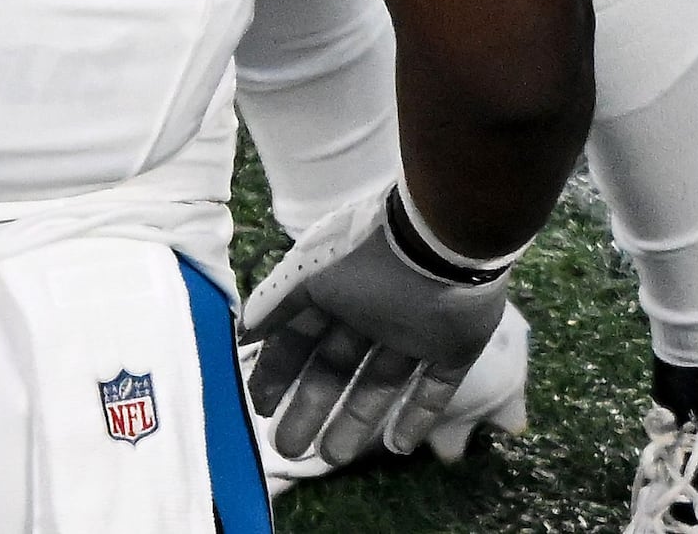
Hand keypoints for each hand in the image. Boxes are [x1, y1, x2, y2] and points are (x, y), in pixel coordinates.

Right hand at [240, 192, 522, 471]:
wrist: (444, 240)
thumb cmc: (367, 255)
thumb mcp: (309, 275)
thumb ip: (276, 303)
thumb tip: (244, 333)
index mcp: (335, 291)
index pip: (299, 339)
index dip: (278, 372)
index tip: (261, 406)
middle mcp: (370, 314)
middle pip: (334, 369)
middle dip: (310, 406)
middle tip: (289, 447)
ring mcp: (413, 333)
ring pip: (379, 385)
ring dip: (356, 420)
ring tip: (332, 457)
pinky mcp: (453, 349)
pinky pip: (433, 390)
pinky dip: (416, 418)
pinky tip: (399, 448)